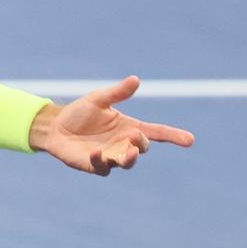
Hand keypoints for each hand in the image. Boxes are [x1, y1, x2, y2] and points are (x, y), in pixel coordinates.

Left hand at [32, 76, 194, 175]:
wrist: (56, 127)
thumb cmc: (80, 112)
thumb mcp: (99, 99)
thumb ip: (118, 93)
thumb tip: (136, 80)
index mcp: (130, 127)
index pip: (157, 132)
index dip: (174, 136)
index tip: (190, 140)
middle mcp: (123, 144)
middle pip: (142, 148)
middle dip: (141, 143)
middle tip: (135, 135)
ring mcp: (110, 157)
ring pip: (126, 162)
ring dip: (129, 158)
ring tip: (129, 151)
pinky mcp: (93, 165)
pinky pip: (102, 167)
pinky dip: (101, 161)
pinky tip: (96, 152)